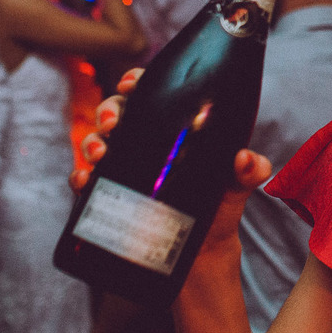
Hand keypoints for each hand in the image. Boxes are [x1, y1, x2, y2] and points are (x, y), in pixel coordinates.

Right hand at [68, 68, 271, 198]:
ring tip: (100, 154)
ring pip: (96, 142)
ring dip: (91, 142)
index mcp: (171, 126)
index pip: (149, 93)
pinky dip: (80, 177)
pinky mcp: (110, 194)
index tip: (132, 83)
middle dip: (108, 110)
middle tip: (113, 123)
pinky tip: (84, 180)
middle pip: (116, 112)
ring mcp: (123, 167)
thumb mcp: (238, 184)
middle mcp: (143, 142)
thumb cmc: (219, 204)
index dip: (135, 81)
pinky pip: (86, 180)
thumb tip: (245, 160)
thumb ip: (251, 170)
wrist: (204, 251)